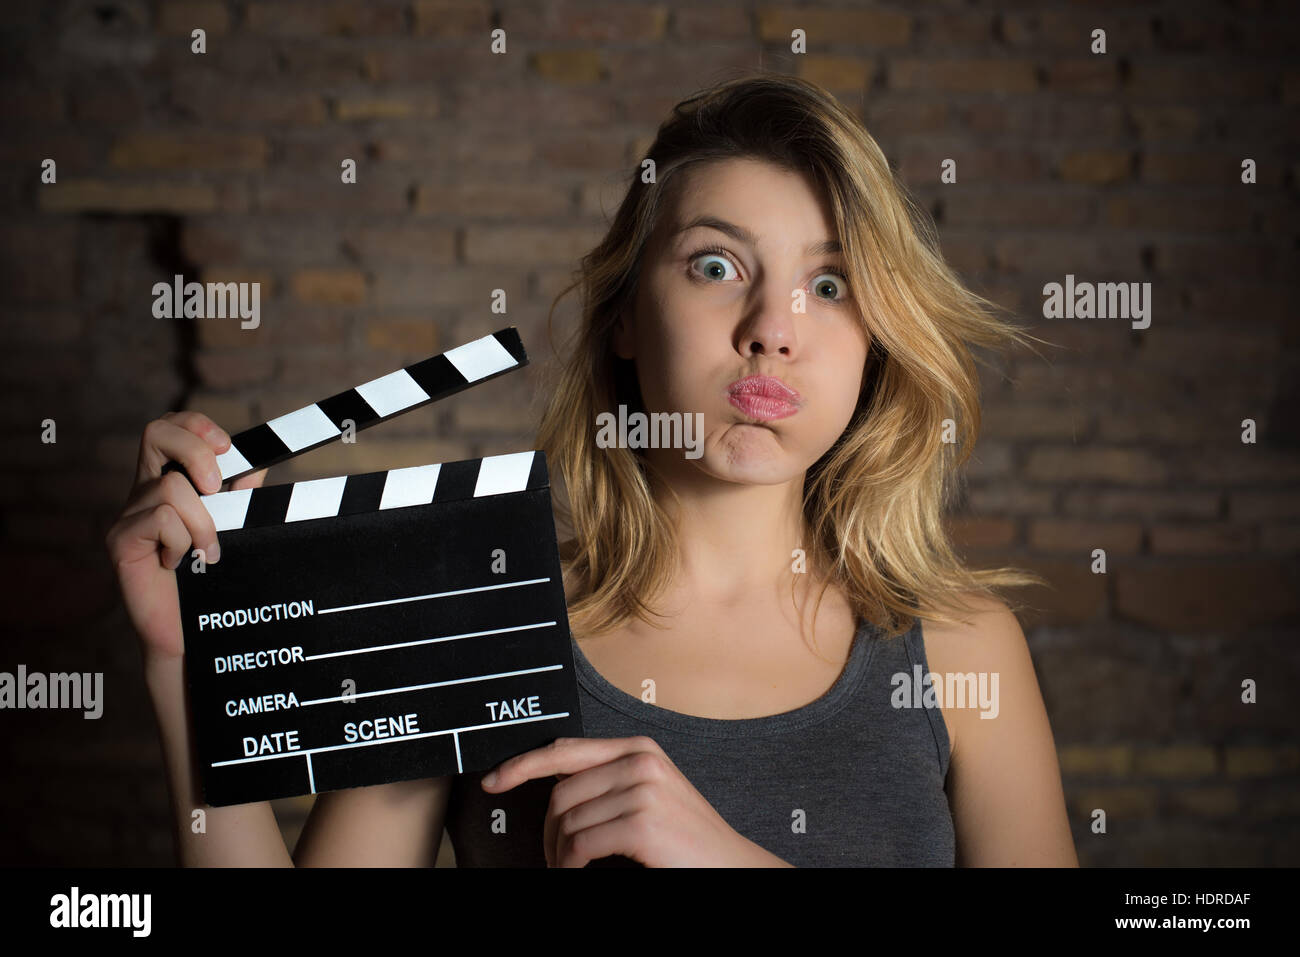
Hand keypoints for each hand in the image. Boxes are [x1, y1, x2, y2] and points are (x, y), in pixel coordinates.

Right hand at [104, 411, 267, 661]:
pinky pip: (160, 519)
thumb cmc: (212, 579)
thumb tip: (256, 466)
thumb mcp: (234, 528)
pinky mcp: (121, 542)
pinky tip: (181, 563)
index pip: (169, 427)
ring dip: (203, 520)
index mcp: (168, 481)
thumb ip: (241, 496)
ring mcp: (128, 515)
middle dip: (196, 450)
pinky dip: (183, 540)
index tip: (227, 446)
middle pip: (155, 432)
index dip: (195, 425)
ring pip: (170, 486)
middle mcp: (143, 492)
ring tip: (208, 552)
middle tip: (217, 486)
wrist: (190, 632)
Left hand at [480, 736, 781, 866]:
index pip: (564, 750)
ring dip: (560, 855)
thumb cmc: (684, 839)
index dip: (521, 764)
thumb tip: (552, 783)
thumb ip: (606, 780)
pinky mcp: (643, 822)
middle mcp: (640, 760)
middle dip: (547, 833)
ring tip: (571, 871)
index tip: (493, 781)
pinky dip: (572, 866)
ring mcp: (643, 789)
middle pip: (560, 794)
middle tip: (554, 861)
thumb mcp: (646, 795)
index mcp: (638, 748)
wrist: (731, 866)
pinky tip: (581, 873)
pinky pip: (582, 845)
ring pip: (567, 822)